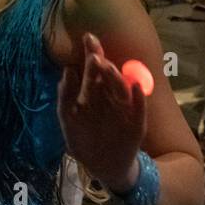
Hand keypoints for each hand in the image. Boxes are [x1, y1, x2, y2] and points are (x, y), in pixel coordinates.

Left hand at [58, 33, 146, 190]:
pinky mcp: (136, 125)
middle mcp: (111, 97)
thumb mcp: (69, 119)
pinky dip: (138, 99)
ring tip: (108, 66)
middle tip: (94, 54)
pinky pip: (139, 110)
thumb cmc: (84, 140)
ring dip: (116, 77)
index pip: (94, 69)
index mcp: (95, 92)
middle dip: (102, 62)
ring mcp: (125, 110)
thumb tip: (67, 70)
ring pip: (122, 89)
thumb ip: (65, 97)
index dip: (92, 53)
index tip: (88, 38)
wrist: (103, 166)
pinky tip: (135, 88)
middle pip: (108, 75)